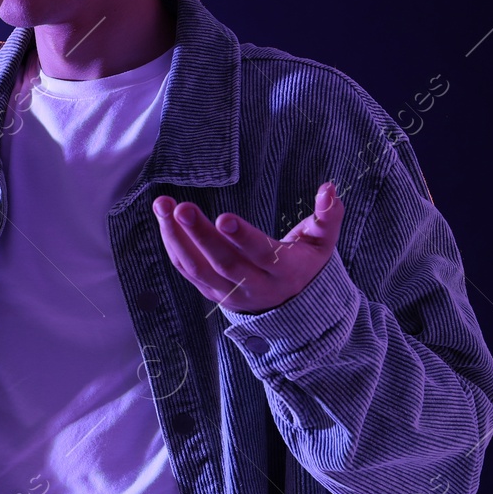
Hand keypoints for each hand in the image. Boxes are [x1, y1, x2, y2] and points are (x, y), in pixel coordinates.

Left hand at [152, 182, 343, 314]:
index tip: (224, 217)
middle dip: (200, 235)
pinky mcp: (209, 292)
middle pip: (223, 262)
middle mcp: (254, 286)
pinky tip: (164, 219)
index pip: (261, 255)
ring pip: (197, 268)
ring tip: (163, 206)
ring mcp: (228, 292)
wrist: (289, 305)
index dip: (243, 238)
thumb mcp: (323, 243)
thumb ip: (328, 216)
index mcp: (284, 272)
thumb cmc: (305, 263)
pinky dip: (173, 245)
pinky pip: (186, 270)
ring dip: (177, 237)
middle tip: (182, 208)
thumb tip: (329, 188)